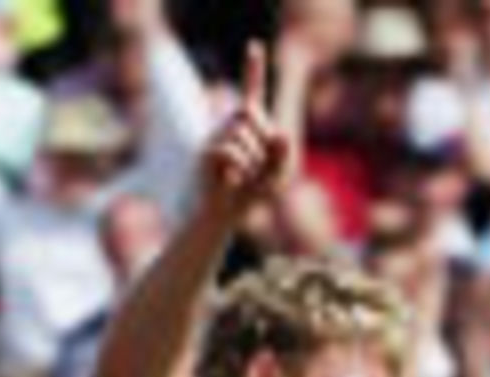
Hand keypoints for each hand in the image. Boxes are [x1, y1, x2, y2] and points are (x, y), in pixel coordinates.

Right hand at [200, 41, 292, 223]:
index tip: (254, 45)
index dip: (253, 69)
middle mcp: (229, 126)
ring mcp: (215, 137)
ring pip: (240, 133)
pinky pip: (229, 151)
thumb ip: (283, 154)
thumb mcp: (276, 174)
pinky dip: (239, 168)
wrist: (224, 217)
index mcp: (249, 127)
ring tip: (244, 178)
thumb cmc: (251, 194)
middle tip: (257, 168)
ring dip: (251, 159)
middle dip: (261, 139)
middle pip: (249, 112)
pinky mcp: (206, 153)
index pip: (252, 92)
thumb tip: (281, 134)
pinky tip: (233, 182)